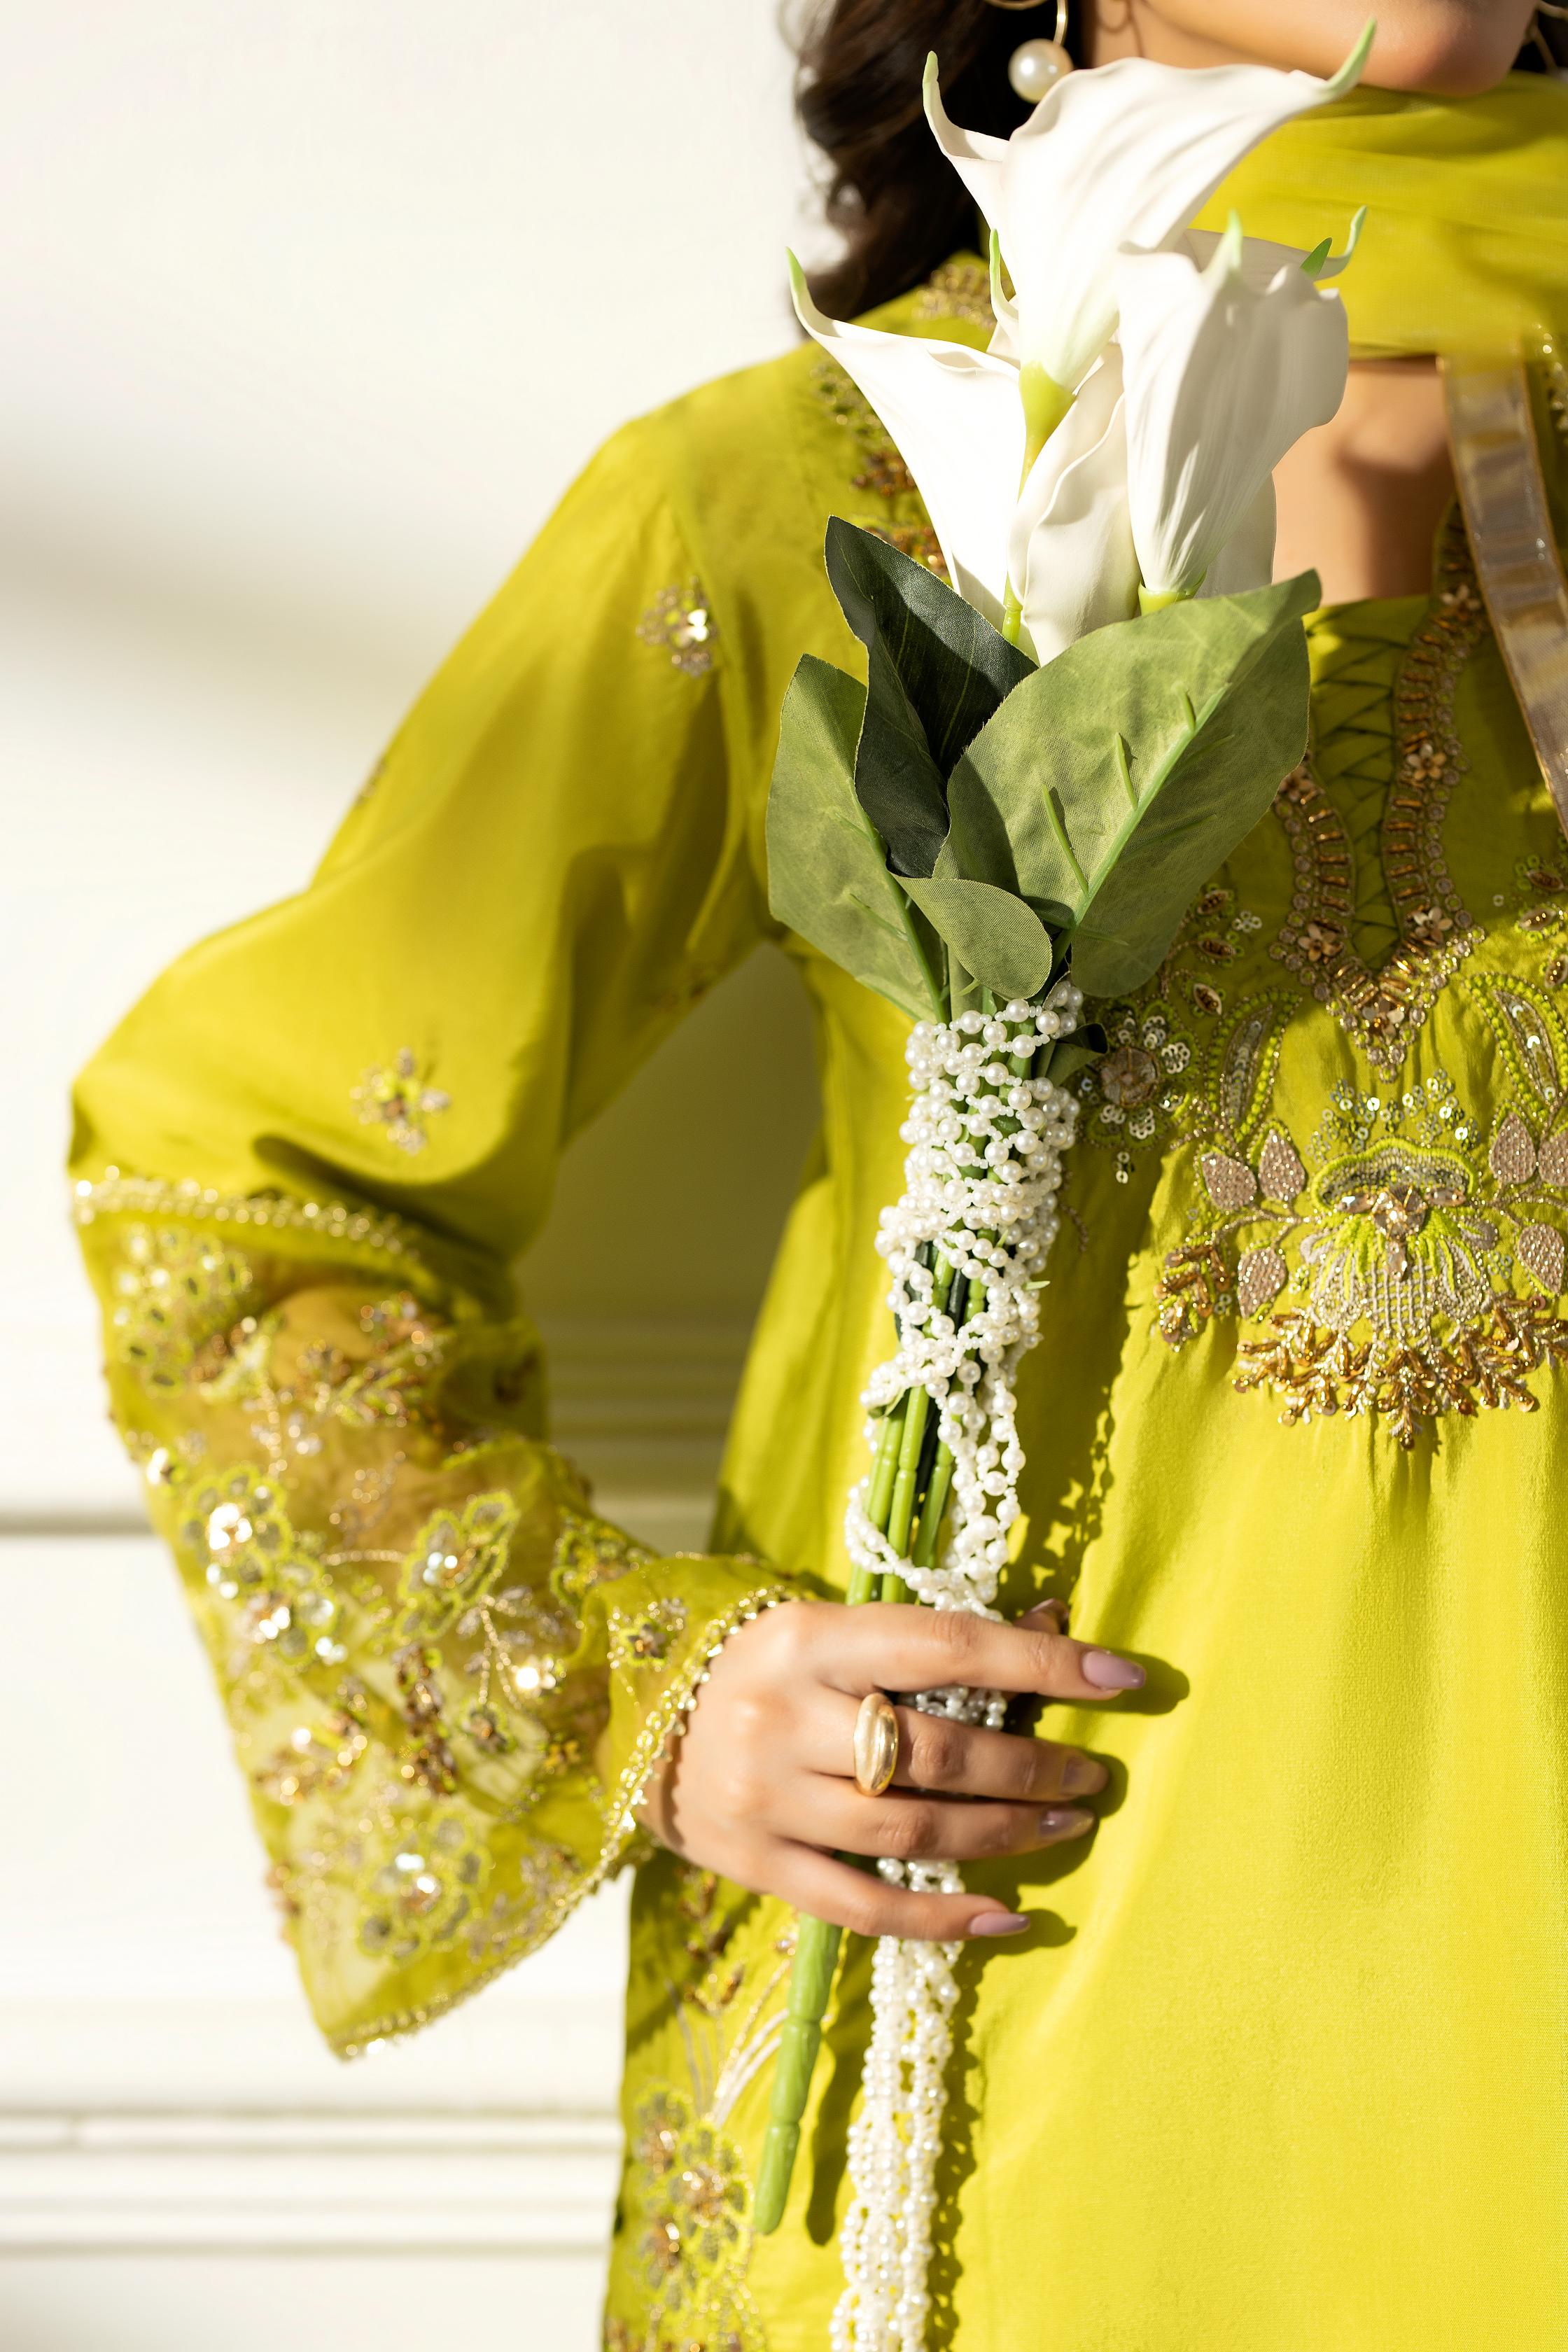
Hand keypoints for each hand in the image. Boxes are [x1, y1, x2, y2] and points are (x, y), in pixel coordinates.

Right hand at [636, 1597, 1143, 1940]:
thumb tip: (1056, 1631)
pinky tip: (1010, 1917)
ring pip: (910, 1831)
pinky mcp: (755, 1867)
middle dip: (1031, 1765)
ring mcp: (765, 1798)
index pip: (945, 1646)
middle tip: (1092, 1775)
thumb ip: (930, 1640)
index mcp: (808, 1636)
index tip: (1122, 1676)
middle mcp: (783, 1715)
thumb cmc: (763, 1664)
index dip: (1040, 1662)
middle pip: (936, 1751)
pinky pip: (865, 1907)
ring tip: (1064, 1825)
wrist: (637, 1722)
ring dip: (1004, 1833)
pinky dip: (945, 1920)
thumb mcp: (831, 1627)